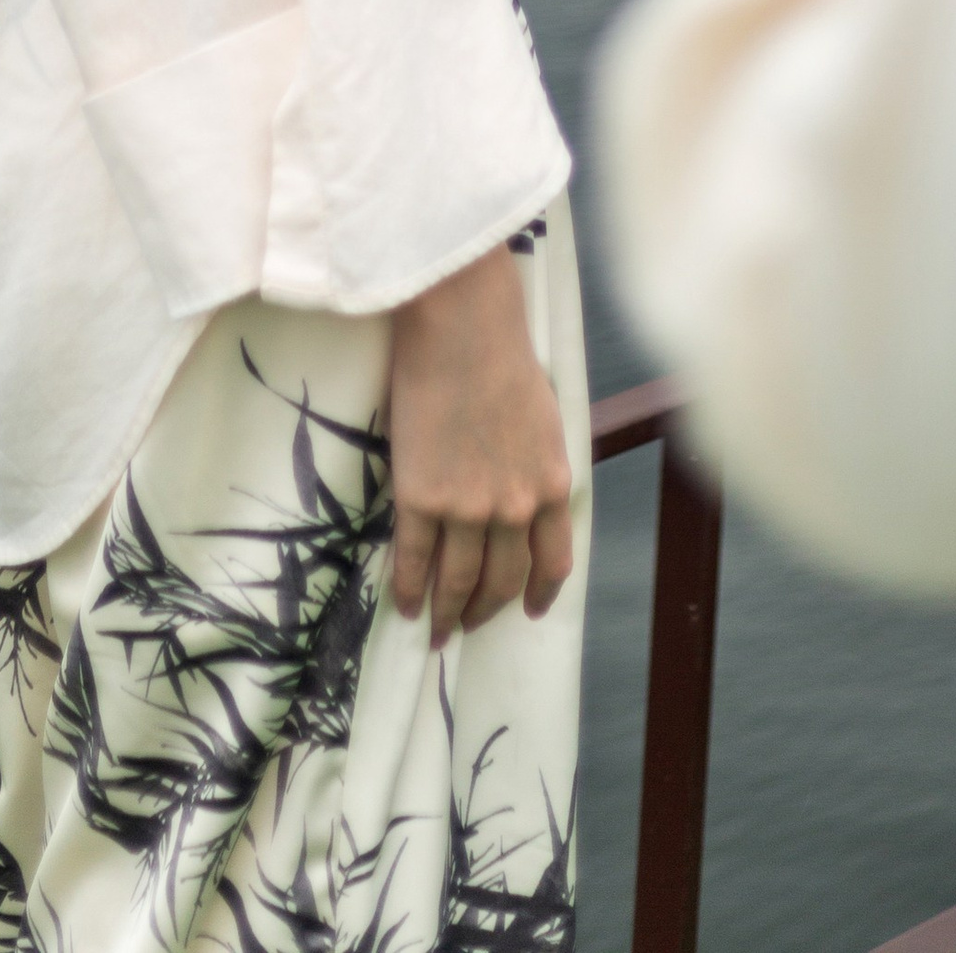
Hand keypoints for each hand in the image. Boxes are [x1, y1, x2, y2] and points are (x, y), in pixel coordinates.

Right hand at [388, 247, 573, 644]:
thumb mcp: (543, 419)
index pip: (552, 562)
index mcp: (550, 486)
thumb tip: (524, 493)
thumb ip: (536, 465)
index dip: (538, 594)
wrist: (462, 327)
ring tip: (435, 629)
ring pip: (457, 581)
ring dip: (446, 612)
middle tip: (468, 626)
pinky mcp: (420, 498)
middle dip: (484, 611)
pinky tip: (403, 603)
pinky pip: (413, 558)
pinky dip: (408, 588)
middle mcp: (514, 509)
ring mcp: (466, 509)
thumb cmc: (502, 355)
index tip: (528, 610)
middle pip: (501, 581)